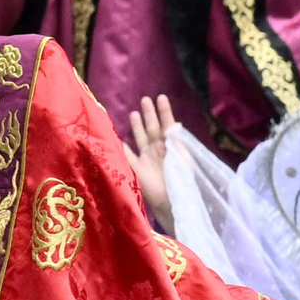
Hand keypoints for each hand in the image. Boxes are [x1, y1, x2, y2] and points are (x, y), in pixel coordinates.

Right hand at [123, 96, 176, 230]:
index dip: (164, 112)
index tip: (161, 97)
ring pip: (141, 138)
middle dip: (149, 114)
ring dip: (137, 126)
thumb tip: (176, 124)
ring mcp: (147, 159)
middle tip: (145, 99)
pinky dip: (121, 146)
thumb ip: (177, 142)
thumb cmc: (181, 181)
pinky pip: (127, 154)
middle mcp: (159, 150)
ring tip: (135, 112)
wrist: (171, 202)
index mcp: (172, 147)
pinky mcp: (136, 168)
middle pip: (152, 128)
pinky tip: (117, 136)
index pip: (168, 125)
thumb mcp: (182, 159)